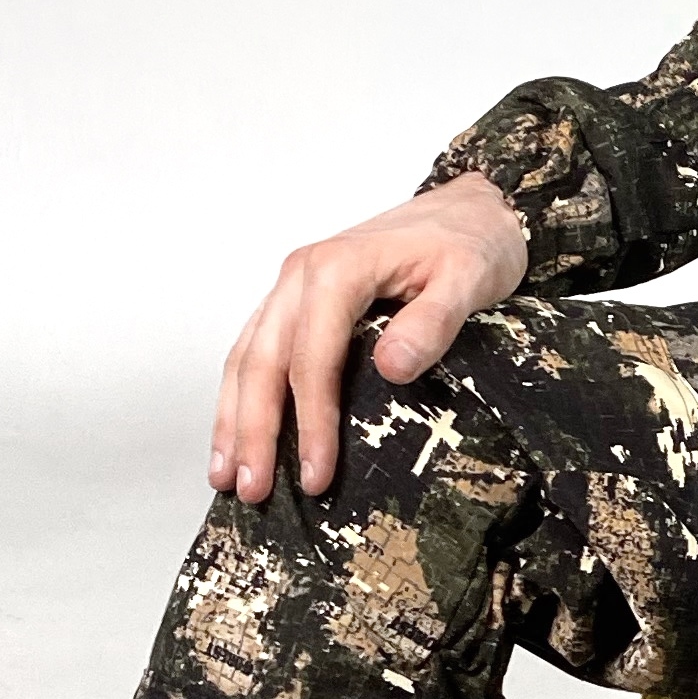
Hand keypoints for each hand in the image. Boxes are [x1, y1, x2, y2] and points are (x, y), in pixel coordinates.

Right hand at [209, 175, 529, 502]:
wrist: (471, 208)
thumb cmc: (471, 242)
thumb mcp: (470, 278)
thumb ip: (433, 322)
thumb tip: (392, 368)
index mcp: (338, 269)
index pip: (312, 358)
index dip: (310, 421)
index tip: (316, 475)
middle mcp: (302, 274)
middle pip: (263, 361)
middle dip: (254, 431)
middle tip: (252, 490)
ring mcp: (294, 286)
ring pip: (246, 356)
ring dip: (232, 419)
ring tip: (226, 476)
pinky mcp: (298, 299)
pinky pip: (255, 347)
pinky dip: (241, 394)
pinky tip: (236, 433)